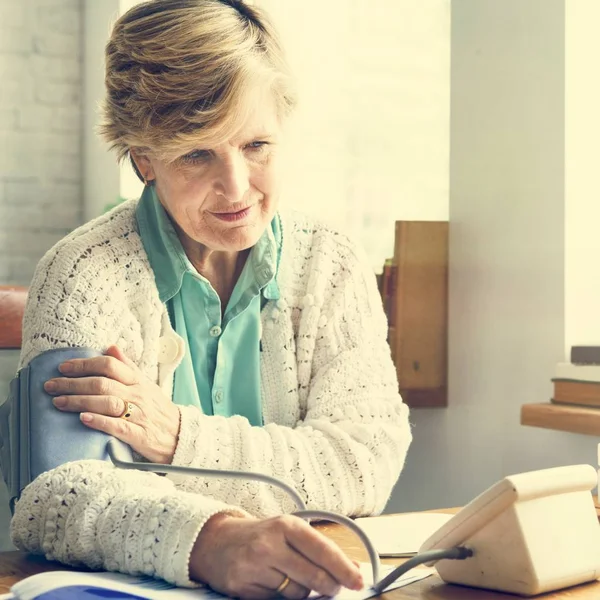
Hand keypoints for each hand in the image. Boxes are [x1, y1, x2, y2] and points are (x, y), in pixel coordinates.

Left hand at [44, 345, 179, 463]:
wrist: (179, 435)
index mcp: (138, 381)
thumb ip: (128, 367)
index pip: (110, 366)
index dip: (85, 365)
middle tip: (50, 385)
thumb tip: (111, 347)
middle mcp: (138, 395)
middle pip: (102, 384)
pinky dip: (99, 421)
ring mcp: (138, 415)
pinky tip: (82, 419)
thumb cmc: (158, 409)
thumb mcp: (147, 384)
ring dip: (79, 401)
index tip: (64, 367)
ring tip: (58, 402)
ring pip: (107, 403)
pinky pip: (117, 427)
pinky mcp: (139, 435)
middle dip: (73, 383)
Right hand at [189, 513, 363, 598]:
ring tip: (292, 576)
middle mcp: (270, 545)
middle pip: (314, 577)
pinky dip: (282, 597)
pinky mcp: (243, 588)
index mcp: (286, 525)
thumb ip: (319, 547)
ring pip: (297, 593)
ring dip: (303, 591)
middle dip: (329, 586)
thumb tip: (352, 568)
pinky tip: (275, 583)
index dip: (344, 569)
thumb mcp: (289, 531)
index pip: (323, 550)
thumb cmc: (261, 535)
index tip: (358, 580)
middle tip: (332, 586)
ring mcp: (255, 567)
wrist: (217, 541)